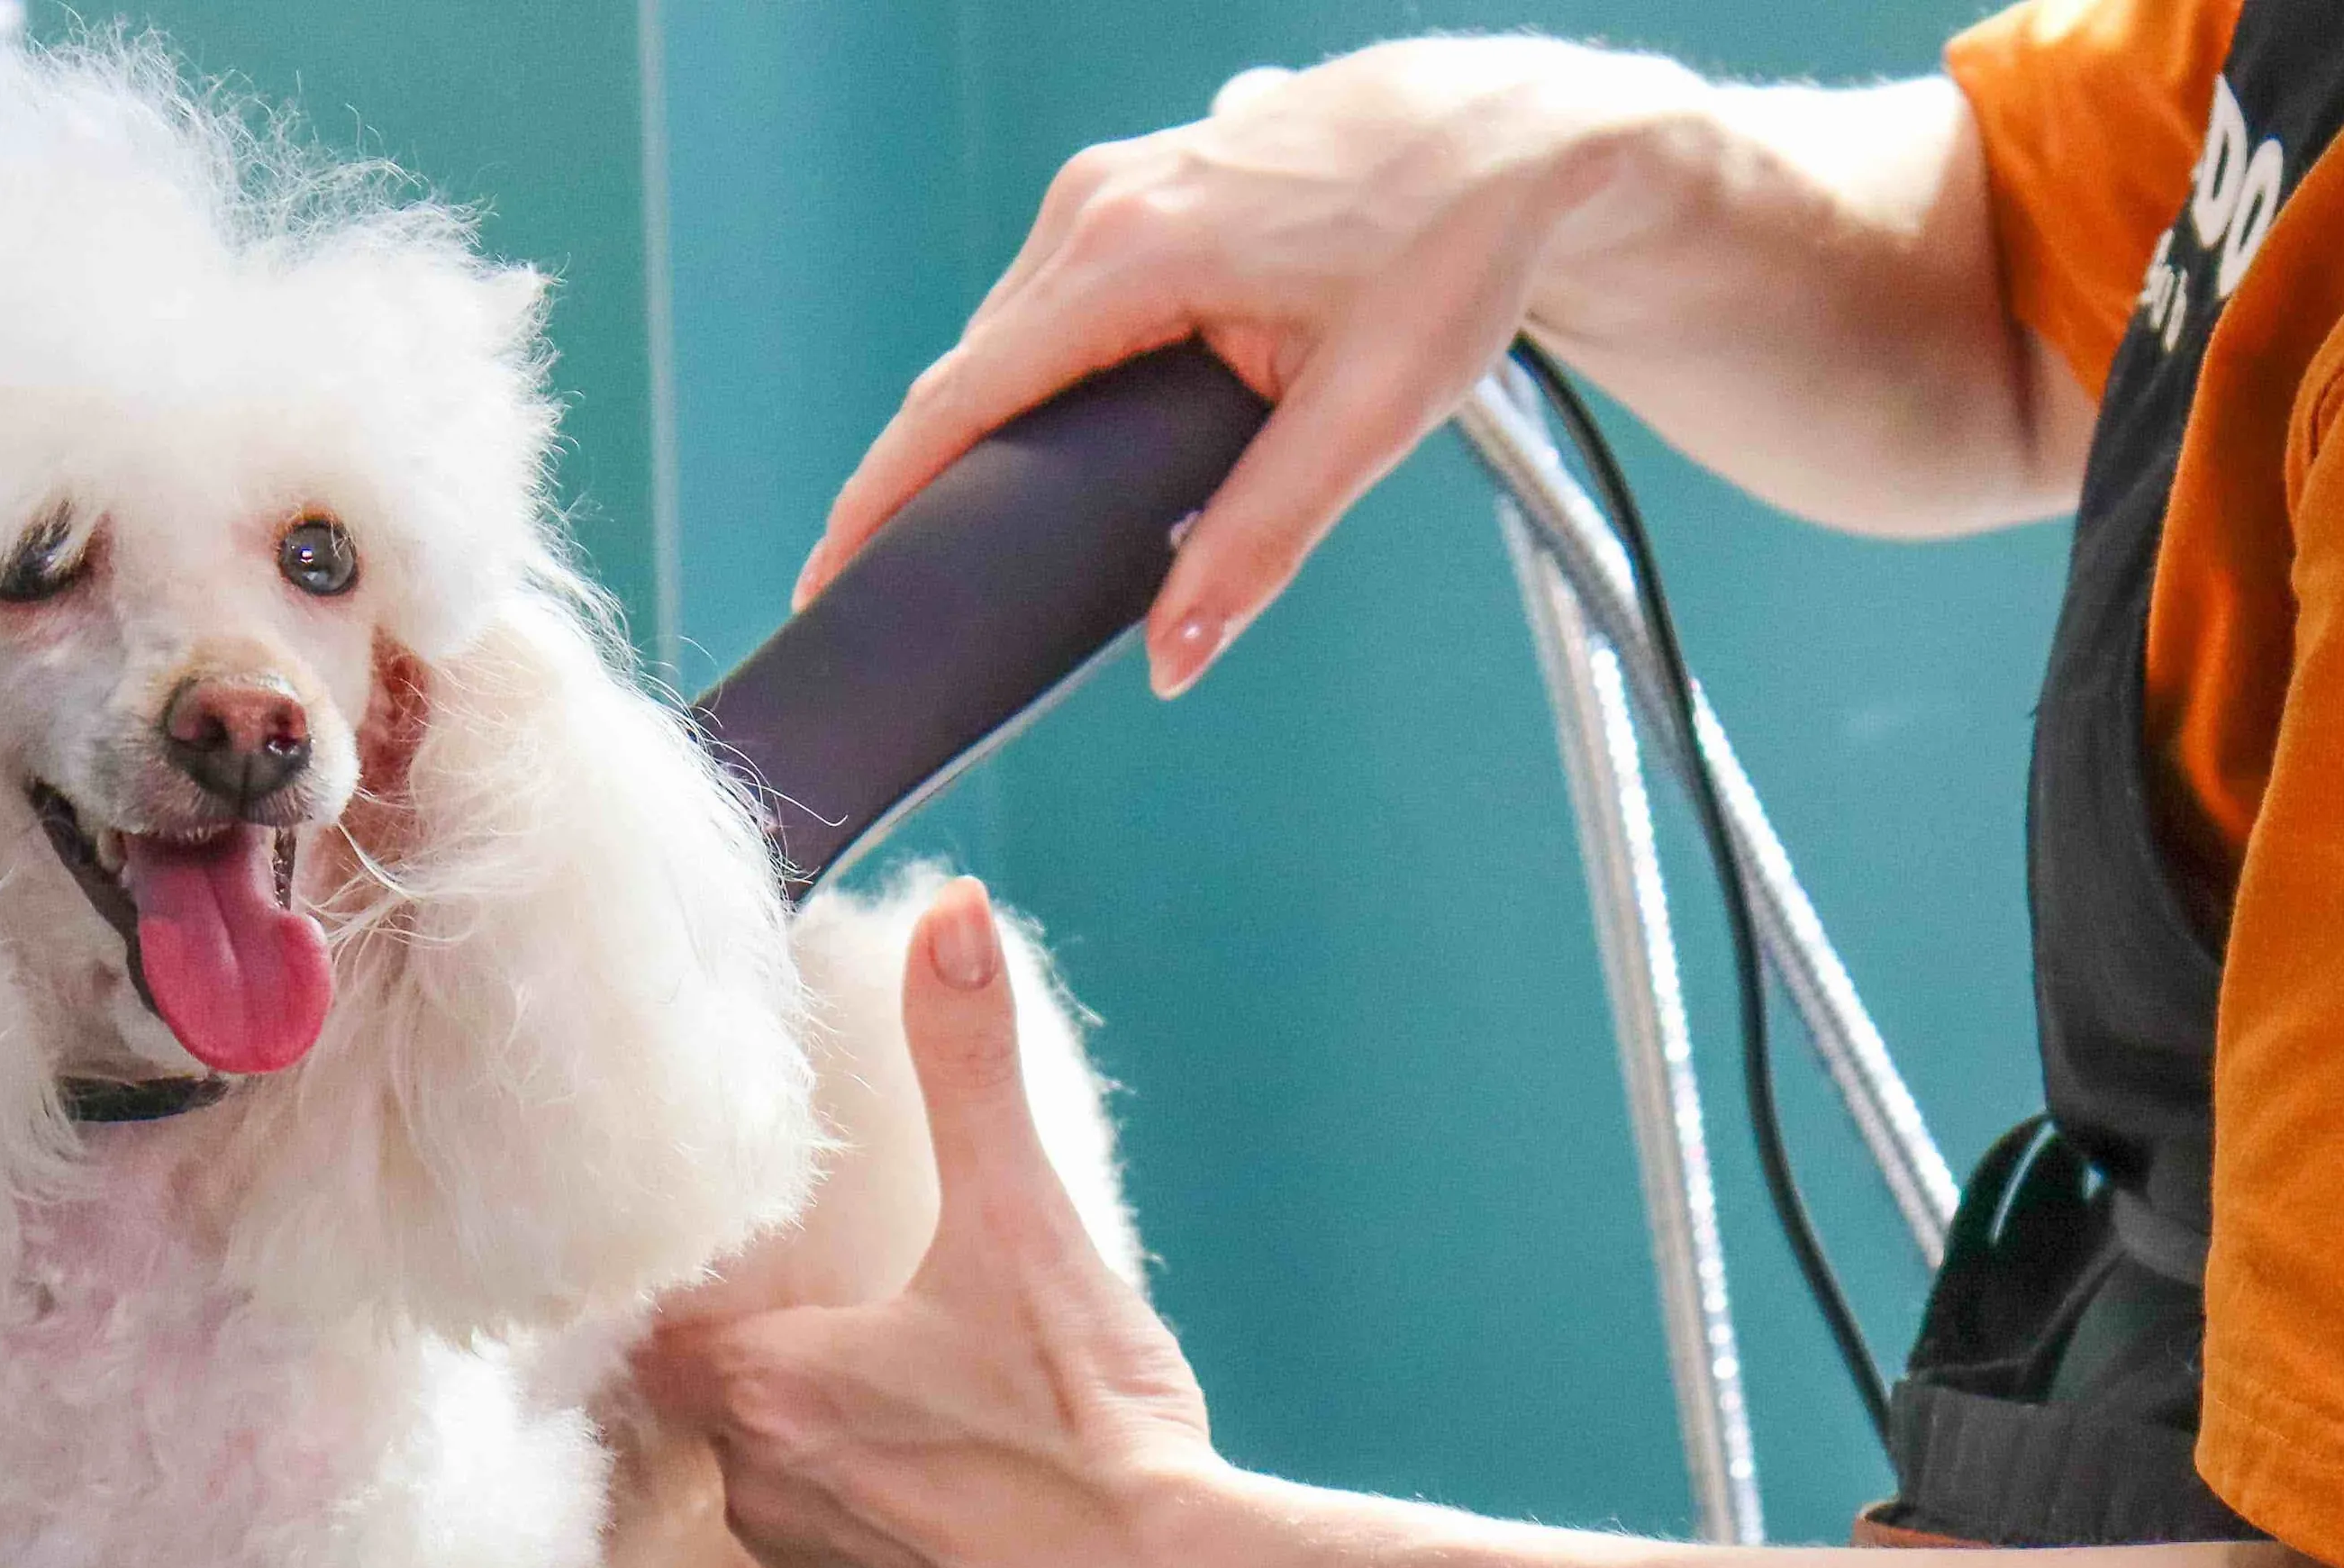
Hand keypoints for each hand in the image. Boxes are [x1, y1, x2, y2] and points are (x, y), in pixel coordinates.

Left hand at [635, 882, 1241, 1567]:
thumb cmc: (1089, 1422)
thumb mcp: (1027, 1220)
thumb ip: (970, 1066)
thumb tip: (951, 914)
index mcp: (769, 1385)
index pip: (670, 1330)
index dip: (704, 1298)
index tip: (738, 1277)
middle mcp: (767, 1492)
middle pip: (715, 1417)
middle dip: (760, 1379)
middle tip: (822, 1337)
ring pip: (760, 1513)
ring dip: (796, 1474)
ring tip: (862, 1431)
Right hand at [799, 40, 1699, 696]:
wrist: (1515, 134)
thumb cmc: (1457, 252)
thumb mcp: (1369, 416)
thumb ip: (1261, 542)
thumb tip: (1174, 657)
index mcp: (1132, 254)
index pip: (961, 398)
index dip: (882, 498)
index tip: (828, 577)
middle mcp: (1098, 205)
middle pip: (972, 373)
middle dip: (928, 482)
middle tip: (896, 594)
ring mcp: (1114, 185)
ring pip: (1013, 335)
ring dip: (993, 430)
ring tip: (970, 538)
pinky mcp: (1141, 188)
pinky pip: (1054, 302)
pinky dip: (1041, 378)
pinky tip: (1059, 443)